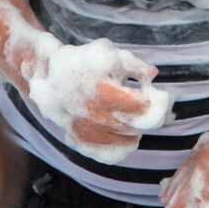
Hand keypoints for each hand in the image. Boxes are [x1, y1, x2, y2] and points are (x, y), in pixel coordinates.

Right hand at [27, 39, 168, 161]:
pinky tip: (125, 132)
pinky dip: (122, 147)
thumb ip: (132, 63)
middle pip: (137, 126)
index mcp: (100, 91)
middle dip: (152, 115)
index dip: (158, 101)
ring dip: (138, 129)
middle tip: (155, 104)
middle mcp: (91, 116)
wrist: (47, 76)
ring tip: (136, 115)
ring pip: (127, 142)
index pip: (142, 107)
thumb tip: (153, 74)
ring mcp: (85, 133)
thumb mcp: (107, 52)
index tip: (161, 94)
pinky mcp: (79, 143)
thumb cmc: (81, 61)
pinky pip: (110, 155)